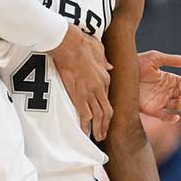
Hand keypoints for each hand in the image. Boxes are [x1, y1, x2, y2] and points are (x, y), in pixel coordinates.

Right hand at [50, 25, 112, 140]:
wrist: (70, 45)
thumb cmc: (82, 44)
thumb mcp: (99, 50)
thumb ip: (105, 60)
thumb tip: (110, 66)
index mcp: (105, 77)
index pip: (108, 98)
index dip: (107, 110)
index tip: (104, 117)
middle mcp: (100, 88)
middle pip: (106, 111)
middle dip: (105, 125)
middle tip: (104, 134)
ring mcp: (89, 93)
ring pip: (98, 116)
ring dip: (98, 128)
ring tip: (98, 137)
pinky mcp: (78, 95)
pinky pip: (85, 115)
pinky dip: (86, 125)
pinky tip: (85, 133)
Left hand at [137, 50, 180, 122]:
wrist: (120, 72)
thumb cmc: (136, 63)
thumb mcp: (156, 58)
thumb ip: (175, 60)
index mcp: (169, 79)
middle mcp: (167, 91)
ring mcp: (160, 101)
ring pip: (178, 106)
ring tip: (180, 96)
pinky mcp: (152, 109)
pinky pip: (165, 117)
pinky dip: (171, 119)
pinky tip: (176, 117)